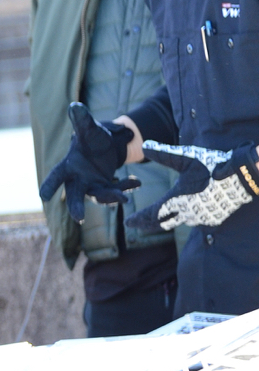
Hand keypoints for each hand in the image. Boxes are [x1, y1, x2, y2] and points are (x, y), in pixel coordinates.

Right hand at [39, 102, 140, 221]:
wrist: (106, 146)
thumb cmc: (91, 137)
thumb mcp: (88, 128)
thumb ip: (81, 120)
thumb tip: (75, 106)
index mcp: (69, 165)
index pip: (56, 175)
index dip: (49, 185)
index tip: (43, 196)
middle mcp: (78, 179)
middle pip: (74, 195)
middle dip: (76, 206)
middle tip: (79, 218)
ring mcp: (94, 186)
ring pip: (100, 196)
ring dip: (111, 198)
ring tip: (124, 198)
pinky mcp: (109, 189)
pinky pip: (117, 190)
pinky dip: (126, 188)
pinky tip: (137, 182)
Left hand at [126, 141, 258, 231]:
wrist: (243, 176)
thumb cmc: (213, 165)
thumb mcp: (186, 157)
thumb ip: (163, 153)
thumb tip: (144, 145)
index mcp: (178, 200)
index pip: (152, 214)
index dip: (139, 219)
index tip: (127, 222)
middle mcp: (188, 213)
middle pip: (163, 223)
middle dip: (147, 224)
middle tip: (135, 225)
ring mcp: (202, 218)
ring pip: (179, 222)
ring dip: (167, 221)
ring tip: (157, 219)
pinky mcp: (214, 218)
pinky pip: (195, 221)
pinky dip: (185, 218)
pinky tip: (183, 215)